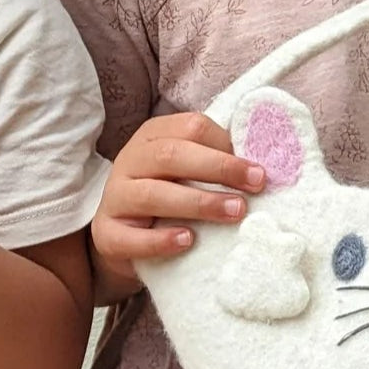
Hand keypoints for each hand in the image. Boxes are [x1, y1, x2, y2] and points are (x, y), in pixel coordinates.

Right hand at [93, 112, 264, 289]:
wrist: (123, 239)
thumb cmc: (169, 199)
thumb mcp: (188, 174)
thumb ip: (215, 164)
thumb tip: (261, 171)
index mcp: (153, 137)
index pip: (190, 127)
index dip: (226, 146)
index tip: (259, 171)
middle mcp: (130, 161)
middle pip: (171, 155)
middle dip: (219, 168)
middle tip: (255, 186)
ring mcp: (115, 196)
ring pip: (153, 194)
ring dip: (198, 202)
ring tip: (234, 213)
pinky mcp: (107, 233)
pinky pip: (130, 237)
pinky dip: (160, 240)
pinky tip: (188, 241)